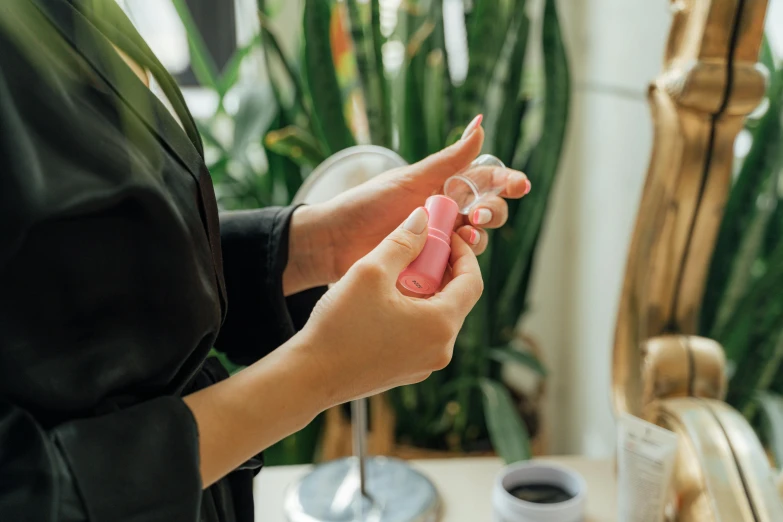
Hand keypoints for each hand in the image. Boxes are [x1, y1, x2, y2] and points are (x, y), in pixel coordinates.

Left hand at [290, 116, 529, 290]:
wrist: (335, 242)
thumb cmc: (367, 204)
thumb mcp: (410, 179)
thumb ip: (449, 159)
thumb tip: (480, 125)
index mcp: (444, 185)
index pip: (486, 180)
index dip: (506, 182)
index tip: (519, 185)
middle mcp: (447, 212)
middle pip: (489, 211)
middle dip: (493, 212)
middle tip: (478, 216)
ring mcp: (440, 240)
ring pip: (477, 240)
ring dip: (478, 238)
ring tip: (463, 239)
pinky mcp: (432, 265)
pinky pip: (458, 265)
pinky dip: (461, 262)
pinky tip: (453, 260)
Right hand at [298, 207, 482, 403]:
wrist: (310, 376)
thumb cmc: (340, 326)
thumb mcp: (371, 271)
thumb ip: (402, 241)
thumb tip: (423, 220)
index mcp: (441, 325)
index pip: (473, 281)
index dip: (463, 253)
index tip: (445, 235)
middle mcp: (441, 349)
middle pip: (456, 299)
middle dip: (440, 270)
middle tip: (417, 249)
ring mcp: (425, 365)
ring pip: (438, 316)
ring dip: (425, 290)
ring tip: (396, 274)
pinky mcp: (408, 372)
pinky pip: (422, 334)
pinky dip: (413, 312)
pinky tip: (385, 301)